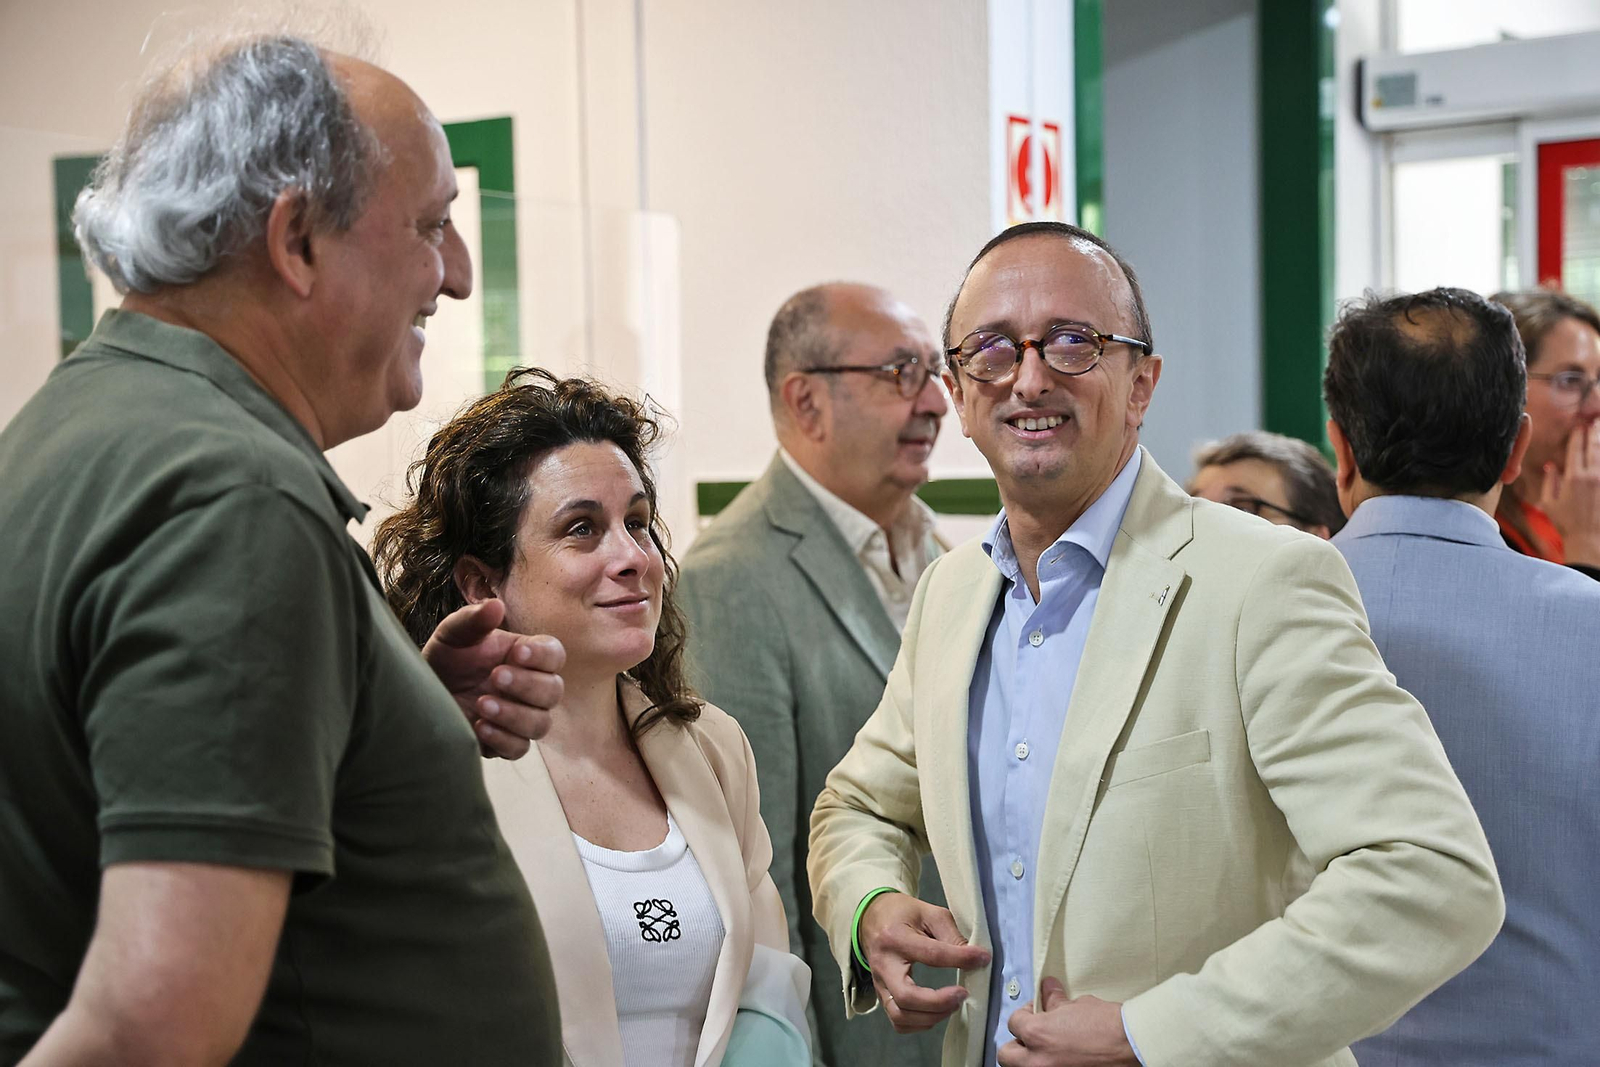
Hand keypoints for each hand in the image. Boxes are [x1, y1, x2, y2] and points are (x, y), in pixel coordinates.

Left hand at [421, 599, 564, 757]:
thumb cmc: (445, 659)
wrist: (419, 694)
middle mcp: (530, 687)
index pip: (555, 655)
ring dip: (516, 715)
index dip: (543, 656)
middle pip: (554, 691)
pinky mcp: (504, 743)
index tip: (517, 654)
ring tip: (482, 704)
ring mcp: (520, 717)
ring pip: (541, 723)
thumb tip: (495, 605)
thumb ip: (473, 620)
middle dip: (528, 685)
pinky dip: (503, 739)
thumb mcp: (453, 635)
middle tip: (495, 677)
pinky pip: (519, 748)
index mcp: (526, 656)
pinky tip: (479, 726)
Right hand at [859, 892, 989, 1031]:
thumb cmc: (903, 914)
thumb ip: (951, 935)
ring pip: (900, 1015)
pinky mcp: (882, 995)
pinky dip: (919, 1024)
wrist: (871, 919)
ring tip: (953, 1004)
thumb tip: (975, 958)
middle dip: (939, 1002)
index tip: (982, 959)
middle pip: (907, 997)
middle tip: (962, 994)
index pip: (931, 954)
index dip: (960, 958)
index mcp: (895, 938)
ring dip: (932, 1016)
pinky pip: (898, 1021)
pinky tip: (936, 1012)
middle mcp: (884, 965)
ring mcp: (880, 984)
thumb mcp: (929, 913)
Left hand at [997, 978, 1136, 1065]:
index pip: (1014, 1022)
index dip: (1025, 1014)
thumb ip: (1055, 1002)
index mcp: (1037, 1034)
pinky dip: (1049, 1065)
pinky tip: (1061, 1058)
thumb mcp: (1077, 1006)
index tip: (1036, 1012)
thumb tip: (1047, 990)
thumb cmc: (1107, 1025)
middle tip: (1031, 1035)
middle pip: (1007, 1053)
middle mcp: (1037, 1060)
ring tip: (1044, 1049)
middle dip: (1017, 1042)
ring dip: (1028, 1057)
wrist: (1131, 1045)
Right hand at [1539, 421, 1599, 566]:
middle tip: (1595, 421)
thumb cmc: (1567, 523)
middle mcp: (1591, 476)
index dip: (1577, 436)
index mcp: (1573, 478)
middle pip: (1593, 447)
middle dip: (1594, 432)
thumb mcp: (1550, 503)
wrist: (1590, 538)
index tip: (1579, 427)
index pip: (1576, 450)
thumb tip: (1551, 466)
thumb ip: (1550, 482)